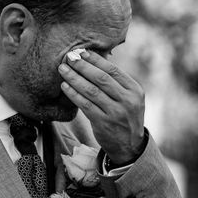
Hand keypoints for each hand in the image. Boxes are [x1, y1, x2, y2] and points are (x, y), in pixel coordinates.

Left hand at [58, 50, 144, 164]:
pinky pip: (84, 105)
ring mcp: (115, 112)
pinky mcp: (103, 123)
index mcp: (134, 90)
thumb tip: (94, 61)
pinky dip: (73, 94)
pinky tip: (65, 86)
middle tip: (69, 57)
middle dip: (83, 66)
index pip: (113, 70)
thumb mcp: (129, 99)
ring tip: (63, 69)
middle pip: (101, 78)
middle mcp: (127, 100)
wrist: (129, 146)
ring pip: (91, 91)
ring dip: (74, 78)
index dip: (96, 60)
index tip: (82, 52)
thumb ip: (116, 84)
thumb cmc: (125, 117)